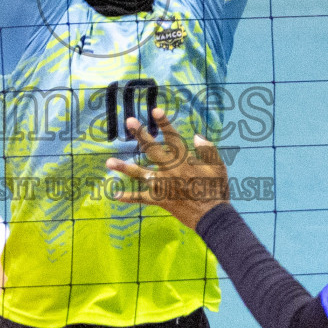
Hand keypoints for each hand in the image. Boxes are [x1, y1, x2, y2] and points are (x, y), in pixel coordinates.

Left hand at [105, 109, 229, 230]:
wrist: (212, 216)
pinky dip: (128, 197)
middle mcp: (169, 170)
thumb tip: (196, 135)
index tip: (155, 110)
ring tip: (108, 162)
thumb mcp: (218, 166)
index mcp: (184, 160)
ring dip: (123, 167)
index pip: (172, 137)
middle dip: (140, 134)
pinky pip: (140, 198)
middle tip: (129, 121)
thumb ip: (208, 149)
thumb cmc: (217, 189)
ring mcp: (162, 185)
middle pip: (152, 149)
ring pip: (140, 173)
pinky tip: (114, 194)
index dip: (164, 123)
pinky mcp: (159, 199)